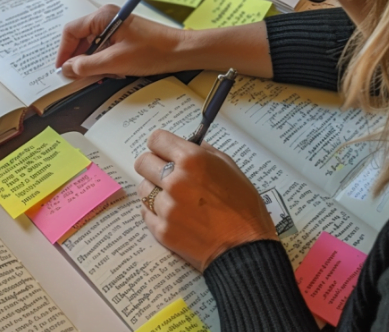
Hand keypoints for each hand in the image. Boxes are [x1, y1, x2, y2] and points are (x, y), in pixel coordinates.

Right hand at [56, 5, 185, 78]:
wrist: (181, 52)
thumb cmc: (153, 52)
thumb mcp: (115, 62)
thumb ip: (87, 66)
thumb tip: (67, 69)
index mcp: (103, 17)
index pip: (71, 31)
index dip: (64, 52)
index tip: (62, 69)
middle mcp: (108, 19)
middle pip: (82, 40)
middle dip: (82, 60)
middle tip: (82, 77)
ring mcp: (117, 28)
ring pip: (95, 48)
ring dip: (96, 64)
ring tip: (106, 75)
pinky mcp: (125, 38)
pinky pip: (107, 50)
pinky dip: (107, 63)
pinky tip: (117, 72)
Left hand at [134, 130, 278, 271]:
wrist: (246, 249)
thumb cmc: (244, 207)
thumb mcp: (231, 169)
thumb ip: (206, 152)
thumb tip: (190, 144)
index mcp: (193, 160)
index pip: (156, 139)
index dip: (160, 145)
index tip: (164, 151)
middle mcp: (175, 180)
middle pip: (142, 162)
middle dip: (153, 165)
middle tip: (166, 173)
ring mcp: (166, 207)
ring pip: (143, 188)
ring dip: (154, 190)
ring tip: (173, 198)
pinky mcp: (162, 230)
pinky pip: (146, 212)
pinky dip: (156, 212)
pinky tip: (174, 215)